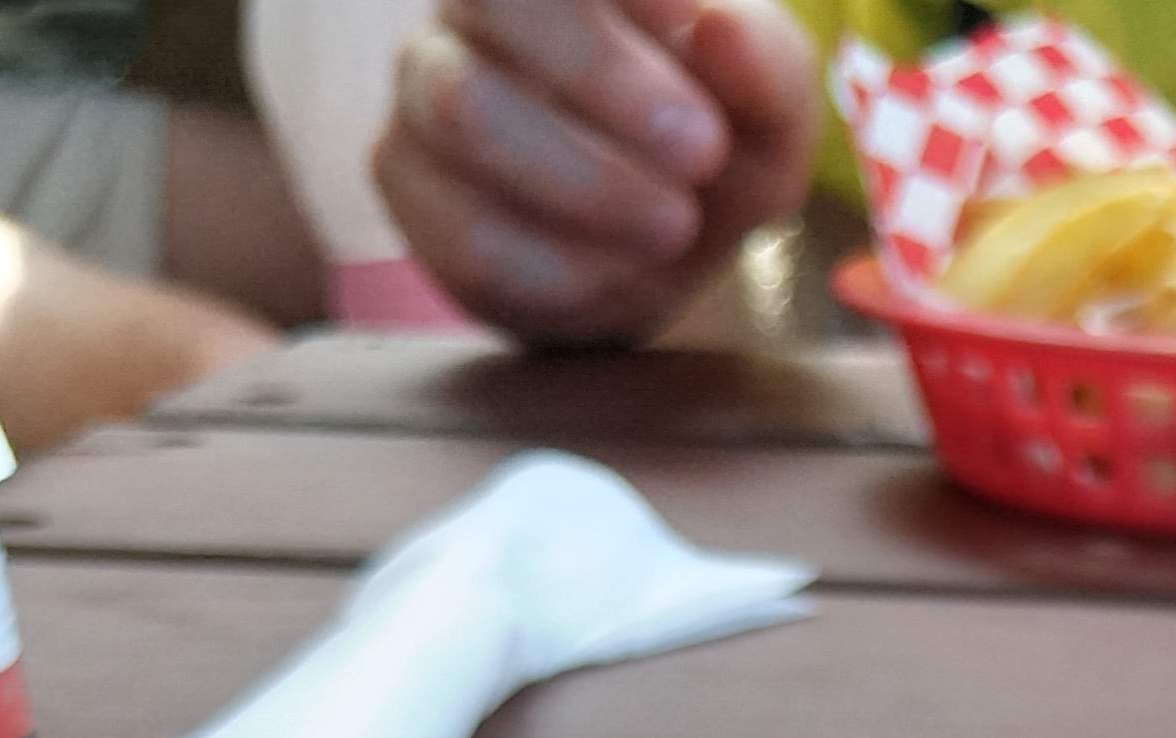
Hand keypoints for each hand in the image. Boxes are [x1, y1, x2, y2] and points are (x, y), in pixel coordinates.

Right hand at [375, 0, 819, 349]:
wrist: (655, 253)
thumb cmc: (710, 148)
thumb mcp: (769, 113)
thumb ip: (763, 68)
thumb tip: (716, 25)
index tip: (691, 20)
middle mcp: (474, 6)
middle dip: (603, 75)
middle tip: (700, 150)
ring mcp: (423, 87)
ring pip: (462, 110)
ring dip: (584, 180)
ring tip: (673, 223)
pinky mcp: (406, 183)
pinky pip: (463, 226)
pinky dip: (561, 265)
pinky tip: (624, 272)